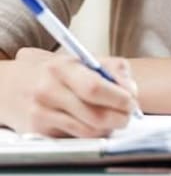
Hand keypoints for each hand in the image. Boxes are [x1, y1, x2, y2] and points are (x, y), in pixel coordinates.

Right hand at [0, 48, 138, 136]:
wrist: (11, 86)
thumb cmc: (55, 72)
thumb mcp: (81, 60)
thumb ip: (112, 69)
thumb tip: (131, 90)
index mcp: (62, 68)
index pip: (94, 88)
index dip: (118, 97)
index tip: (132, 100)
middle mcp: (49, 91)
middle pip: (94, 114)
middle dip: (119, 116)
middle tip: (128, 114)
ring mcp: (42, 114)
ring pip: (88, 130)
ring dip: (109, 127)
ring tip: (115, 118)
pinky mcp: (39, 132)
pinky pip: (76, 137)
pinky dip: (93, 132)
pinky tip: (95, 122)